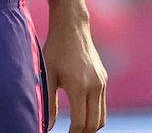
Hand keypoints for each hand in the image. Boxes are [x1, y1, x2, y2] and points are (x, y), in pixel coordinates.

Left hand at [43, 16, 106, 132]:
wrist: (72, 28)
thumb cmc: (55, 50)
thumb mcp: (48, 75)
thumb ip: (48, 102)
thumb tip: (47, 126)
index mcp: (78, 86)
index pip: (81, 122)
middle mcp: (94, 86)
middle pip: (94, 124)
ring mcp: (102, 83)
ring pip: (101, 116)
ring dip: (91, 125)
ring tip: (76, 128)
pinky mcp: (104, 79)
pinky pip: (102, 104)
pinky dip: (94, 113)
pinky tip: (81, 113)